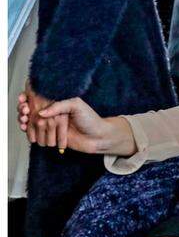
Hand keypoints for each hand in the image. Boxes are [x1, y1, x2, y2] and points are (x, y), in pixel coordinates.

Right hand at [23, 96, 137, 155]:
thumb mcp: (77, 106)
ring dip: (23, 120)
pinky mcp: (50, 135)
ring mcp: (51, 124)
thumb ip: (60, 105)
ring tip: (22, 120)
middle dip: (23, 109)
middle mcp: (53, 112)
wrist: (97, 138)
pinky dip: (27, 131)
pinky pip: (35, 133)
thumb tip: (41, 112)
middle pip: (31, 109)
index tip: (23, 100)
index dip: (28, 98)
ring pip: (30, 120)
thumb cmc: (91, 120)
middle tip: (22, 111)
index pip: (39, 97)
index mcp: (59, 102)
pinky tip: (24, 128)